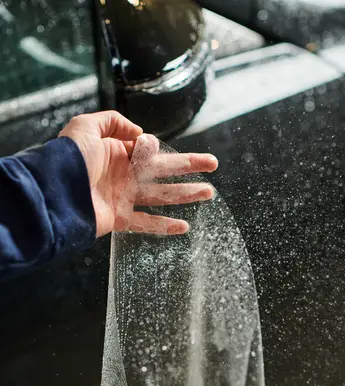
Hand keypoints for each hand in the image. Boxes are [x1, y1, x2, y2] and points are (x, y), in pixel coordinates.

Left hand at [59, 111, 217, 236]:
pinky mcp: (120, 219)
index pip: (148, 151)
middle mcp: (123, 176)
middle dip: (189, 167)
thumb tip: (140, 134)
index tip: (153, 148)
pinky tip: (184, 226)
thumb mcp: (86, 126)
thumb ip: (113, 122)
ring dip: (186, 194)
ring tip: (209, 193)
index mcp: (116, 154)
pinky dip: (165, 226)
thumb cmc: (67, 158)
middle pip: (164, 171)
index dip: (157, 148)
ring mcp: (123, 198)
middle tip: (213, 164)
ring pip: (162, 195)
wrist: (53, 192)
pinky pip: (147, 223)